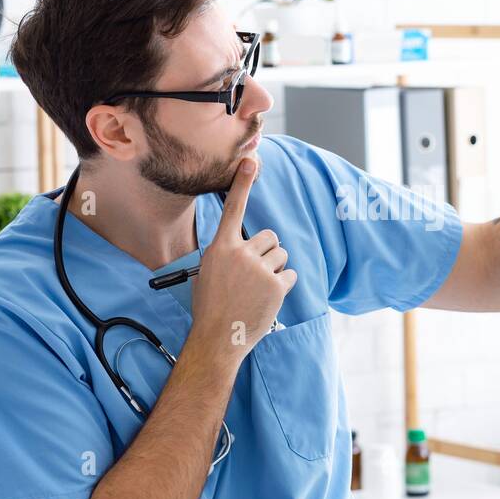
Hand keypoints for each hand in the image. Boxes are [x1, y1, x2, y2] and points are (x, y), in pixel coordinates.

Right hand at [187, 158, 296, 363]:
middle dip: (268, 252)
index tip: (251, 160)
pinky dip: (282, 286)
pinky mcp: (276, 285)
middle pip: (270, 237)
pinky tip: (267, 299)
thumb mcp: (210, 272)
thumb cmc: (211, 306)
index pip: (233, 209)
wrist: (218, 338)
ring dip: (274, 269)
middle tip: (253, 274)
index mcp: (220, 248)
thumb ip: (227, 253)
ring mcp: (259, 269)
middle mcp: (241, 254)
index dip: (242, 183)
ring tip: (257, 289)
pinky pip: (289, 275)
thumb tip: (246, 245)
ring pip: (281, 255)